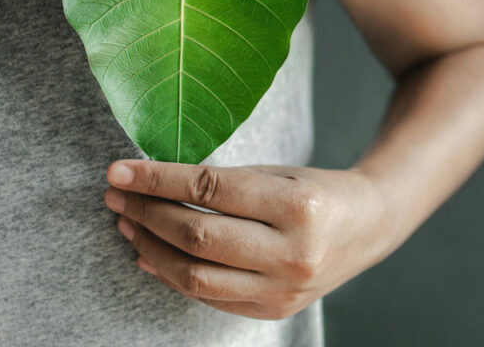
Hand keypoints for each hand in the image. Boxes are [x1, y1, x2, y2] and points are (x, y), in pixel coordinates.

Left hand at [104, 160, 398, 319]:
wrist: (368, 228)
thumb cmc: (316, 191)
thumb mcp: (277, 173)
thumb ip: (223, 183)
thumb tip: (150, 187)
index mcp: (298, 204)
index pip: (210, 189)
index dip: (157, 180)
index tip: (119, 172)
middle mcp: (293, 252)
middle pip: (198, 236)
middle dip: (147, 214)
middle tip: (116, 197)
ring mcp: (284, 289)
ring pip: (196, 275)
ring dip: (150, 249)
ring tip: (127, 225)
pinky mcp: (274, 310)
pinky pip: (209, 297)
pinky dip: (173, 275)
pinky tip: (149, 255)